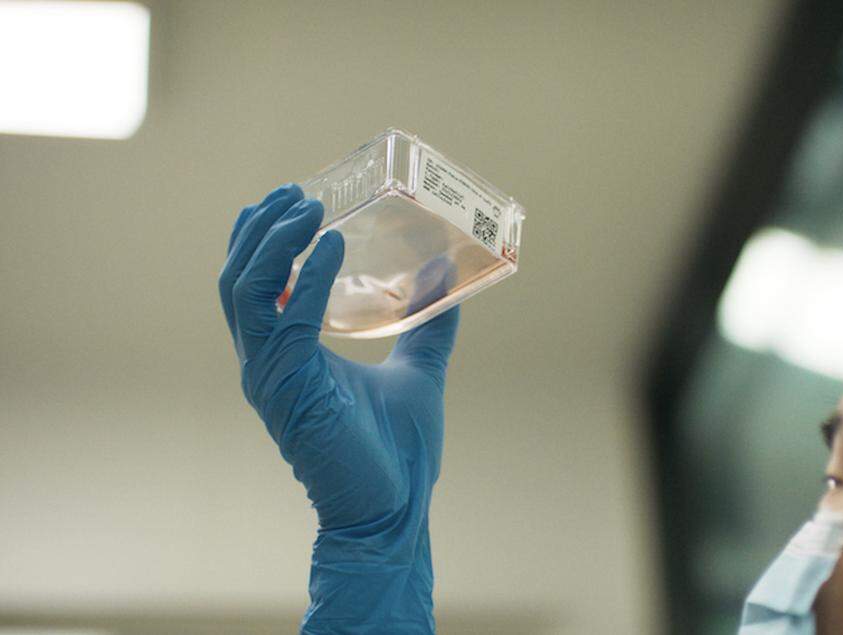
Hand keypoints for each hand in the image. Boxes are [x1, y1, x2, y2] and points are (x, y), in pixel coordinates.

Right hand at [219, 184, 458, 632]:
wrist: (394, 512)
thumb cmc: (396, 451)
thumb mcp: (418, 370)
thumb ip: (427, 323)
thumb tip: (446, 274)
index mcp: (288, 356)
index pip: (254, 285)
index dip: (263, 237)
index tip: (291, 197)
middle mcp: (267, 363)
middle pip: (238, 278)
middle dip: (260, 229)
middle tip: (294, 191)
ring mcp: (270, 378)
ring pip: (244, 292)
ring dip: (272, 243)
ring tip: (307, 206)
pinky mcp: (287, 393)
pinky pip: (283, 322)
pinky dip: (304, 278)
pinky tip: (331, 244)